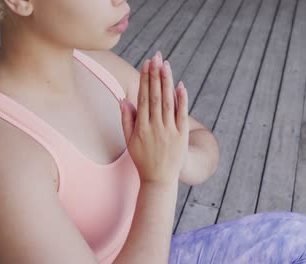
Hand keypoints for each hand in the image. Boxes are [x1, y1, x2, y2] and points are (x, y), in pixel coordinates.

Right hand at [120, 51, 188, 184]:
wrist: (159, 179)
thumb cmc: (142, 159)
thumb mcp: (129, 141)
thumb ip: (126, 120)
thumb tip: (123, 99)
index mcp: (141, 127)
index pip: (143, 98)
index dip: (144, 80)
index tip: (146, 64)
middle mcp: (155, 127)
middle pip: (156, 96)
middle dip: (155, 75)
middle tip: (156, 57)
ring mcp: (170, 131)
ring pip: (168, 102)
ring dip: (167, 82)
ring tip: (166, 65)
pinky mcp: (182, 136)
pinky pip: (182, 114)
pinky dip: (182, 99)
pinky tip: (180, 85)